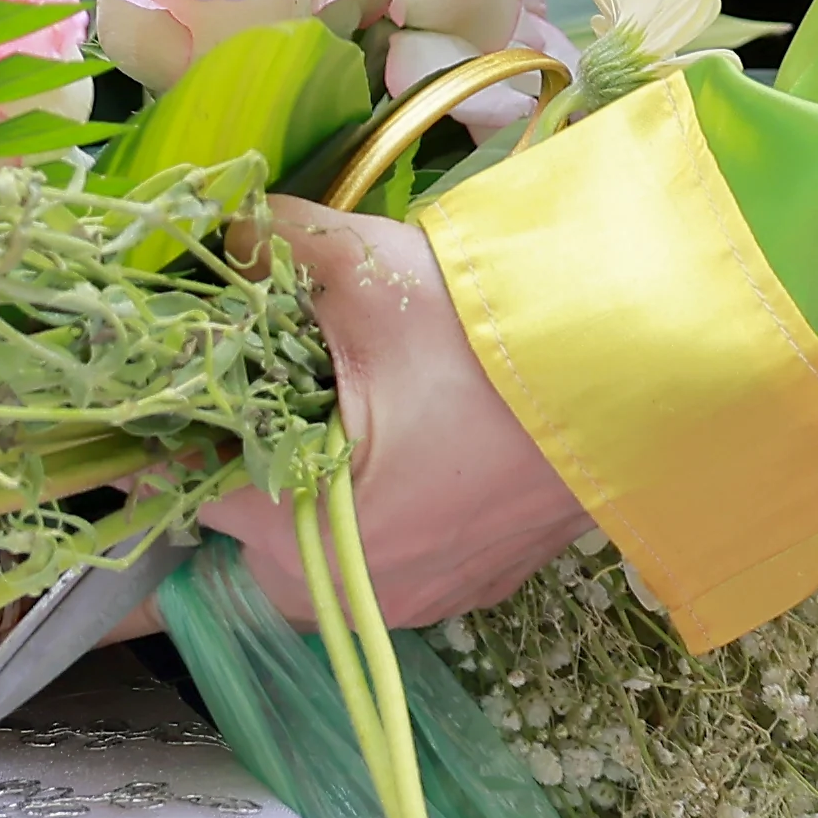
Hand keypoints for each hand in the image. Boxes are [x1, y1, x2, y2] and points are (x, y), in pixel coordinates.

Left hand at [204, 200, 591, 631]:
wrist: (646, 385)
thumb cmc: (496, 342)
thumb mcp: (371, 275)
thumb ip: (274, 244)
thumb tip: (213, 217)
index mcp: (307, 534)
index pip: (189, 498)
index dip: (172, 434)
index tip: (170, 386)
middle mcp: (358, 593)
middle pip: (247, 542)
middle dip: (240, 469)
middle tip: (255, 385)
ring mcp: (422, 599)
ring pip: (318, 561)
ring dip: (307, 497)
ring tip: (325, 408)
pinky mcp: (473, 586)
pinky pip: (386, 563)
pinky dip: (372, 512)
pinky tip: (397, 440)